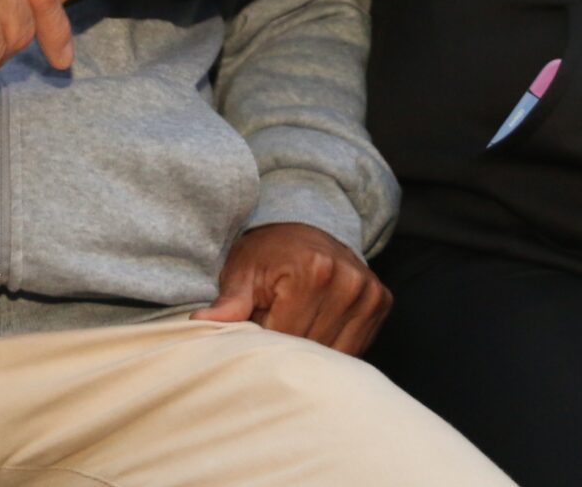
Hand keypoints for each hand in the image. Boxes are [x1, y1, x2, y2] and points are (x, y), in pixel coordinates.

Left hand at [193, 223, 391, 355]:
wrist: (305, 225)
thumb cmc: (267, 252)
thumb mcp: (242, 271)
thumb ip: (229, 302)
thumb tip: (200, 321)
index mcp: (313, 271)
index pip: (286, 337)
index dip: (265, 341)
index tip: (254, 331)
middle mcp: (348, 281)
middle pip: (312, 348)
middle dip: (287, 348)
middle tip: (272, 327)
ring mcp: (369, 293)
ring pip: (336, 354)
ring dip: (312, 351)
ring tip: (293, 326)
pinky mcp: (381, 302)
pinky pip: (355, 347)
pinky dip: (333, 347)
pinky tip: (316, 329)